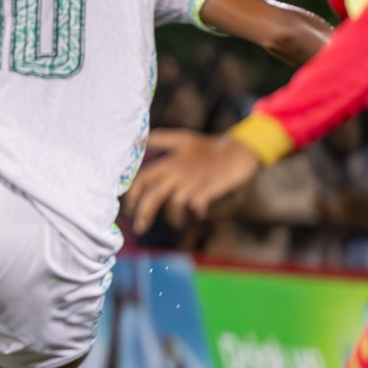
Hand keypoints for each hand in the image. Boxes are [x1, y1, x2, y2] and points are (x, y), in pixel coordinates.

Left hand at [125, 129, 262, 234]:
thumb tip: (138, 140)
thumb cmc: (208, 147)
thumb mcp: (182, 139)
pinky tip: (199, 214)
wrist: (239, 149)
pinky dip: (196, 212)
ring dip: (173, 217)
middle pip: (155, 195)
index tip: (129, 209)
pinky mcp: (210, 187)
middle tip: (140, 228)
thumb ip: (160, 140)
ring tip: (176, 223)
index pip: (144, 178)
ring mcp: (195, 180)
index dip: (133, 194)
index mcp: (170, 161)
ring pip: (174, 203)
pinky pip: (196, 204)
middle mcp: (179, 171)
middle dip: (144, 213)